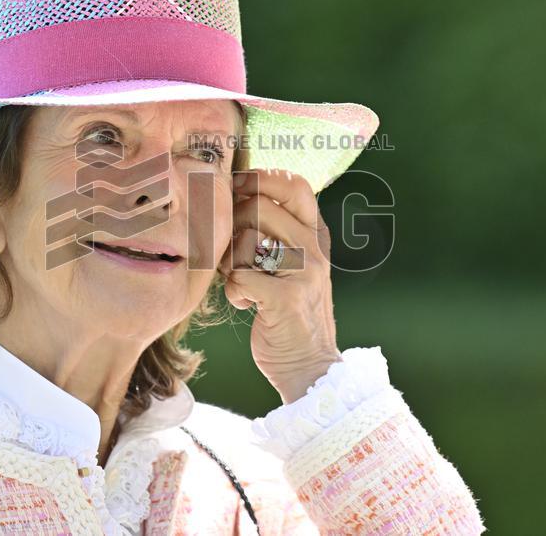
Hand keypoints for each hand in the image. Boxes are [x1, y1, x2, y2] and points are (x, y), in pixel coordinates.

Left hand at [218, 167, 342, 404]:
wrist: (310, 366)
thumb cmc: (288, 313)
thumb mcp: (292, 266)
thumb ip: (276, 234)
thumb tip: (234, 196)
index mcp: (315, 234)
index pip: (293, 184)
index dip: (259, 179)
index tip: (236, 192)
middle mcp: (314, 248)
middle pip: (260, 205)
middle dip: (233, 223)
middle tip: (232, 252)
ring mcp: (304, 272)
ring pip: (245, 239)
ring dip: (230, 262)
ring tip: (241, 280)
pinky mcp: (287, 299)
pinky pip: (239, 278)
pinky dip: (233, 293)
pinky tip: (246, 305)